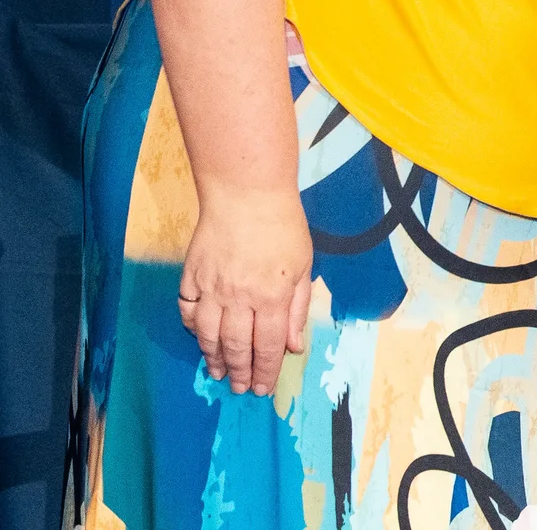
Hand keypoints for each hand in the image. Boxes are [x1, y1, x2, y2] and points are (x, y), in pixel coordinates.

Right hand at [179, 186, 312, 395]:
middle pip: (236, 346)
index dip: (266, 371)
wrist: (246, 195)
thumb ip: (296, 309)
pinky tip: (200, 337)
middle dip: (239, 372)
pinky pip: (188, 311)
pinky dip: (192, 328)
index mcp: (270, 298)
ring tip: (217, 373)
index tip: (262, 389)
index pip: (268, 346)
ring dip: (213, 357)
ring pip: (208, 335)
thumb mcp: (302, 267)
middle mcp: (238, 299)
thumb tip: (294, 347)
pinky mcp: (191, 277)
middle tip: (239, 388)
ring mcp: (210, 289)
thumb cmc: (283, 228)